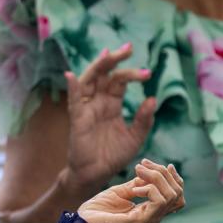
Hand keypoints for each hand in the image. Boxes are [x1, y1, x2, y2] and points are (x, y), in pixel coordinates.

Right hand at [64, 43, 155, 195]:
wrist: (96, 174)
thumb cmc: (113, 156)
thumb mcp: (135, 137)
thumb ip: (144, 119)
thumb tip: (152, 98)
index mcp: (111, 104)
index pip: (119, 81)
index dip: (132, 73)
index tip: (148, 73)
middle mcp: (98, 102)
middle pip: (104, 74)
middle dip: (115, 59)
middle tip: (128, 48)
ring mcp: (86, 108)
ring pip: (89, 80)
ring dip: (98, 66)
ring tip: (109, 54)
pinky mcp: (77, 119)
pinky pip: (73, 100)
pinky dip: (71, 88)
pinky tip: (70, 75)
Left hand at [77, 159, 185, 222]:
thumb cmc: (97, 211)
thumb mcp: (120, 192)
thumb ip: (136, 184)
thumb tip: (150, 174)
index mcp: (150, 212)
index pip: (177, 197)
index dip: (175, 179)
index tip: (165, 164)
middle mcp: (154, 218)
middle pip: (177, 194)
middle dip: (163, 174)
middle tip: (142, 165)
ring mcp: (149, 221)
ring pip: (171, 196)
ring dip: (157, 178)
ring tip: (138, 172)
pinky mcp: (141, 222)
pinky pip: (159, 202)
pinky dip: (150, 189)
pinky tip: (134, 189)